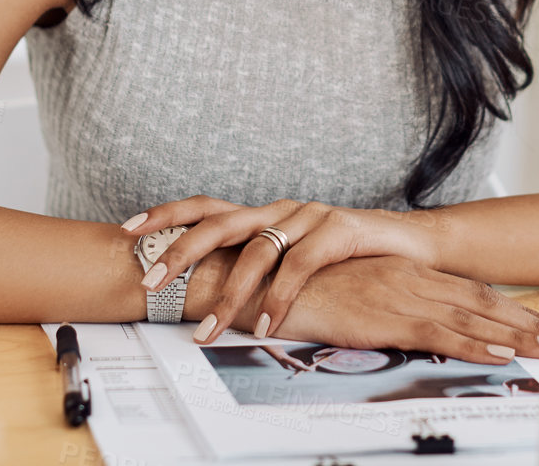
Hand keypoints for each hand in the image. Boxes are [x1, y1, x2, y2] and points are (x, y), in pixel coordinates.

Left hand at [123, 196, 442, 342]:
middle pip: (218, 222)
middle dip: (179, 252)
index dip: (165, 214)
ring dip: (230, 296)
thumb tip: (206, 297)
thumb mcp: (294, 262)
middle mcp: (280, 210)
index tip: (127, 231)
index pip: (205, 206)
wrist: (411, 247)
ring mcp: (309, 216)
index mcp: (263, 214)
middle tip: (150, 282)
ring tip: (210, 331)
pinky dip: (278, 299)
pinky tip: (265, 325)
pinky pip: (299, 266)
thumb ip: (258, 270)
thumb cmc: (347, 260)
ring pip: (256, 251)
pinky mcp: (338, 230)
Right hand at [258, 254, 538, 364]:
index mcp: (410, 272)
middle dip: (532, 325)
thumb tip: (420, 326)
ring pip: (474, 319)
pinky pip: (438, 333)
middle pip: (487, 304)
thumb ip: (393, 304)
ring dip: (518, 337)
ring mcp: (402, 295)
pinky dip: (473, 346)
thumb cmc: (307, 290)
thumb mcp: (359, 293)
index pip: (476, 292)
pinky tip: (500, 356)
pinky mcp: (385, 316)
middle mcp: (414, 278)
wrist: (267, 279)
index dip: (516, 312)